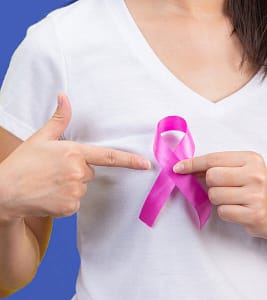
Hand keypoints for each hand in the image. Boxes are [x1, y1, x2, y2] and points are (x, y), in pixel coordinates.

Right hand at [0, 94, 149, 220]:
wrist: (5, 191)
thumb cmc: (23, 163)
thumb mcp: (41, 138)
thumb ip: (59, 119)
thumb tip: (64, 96)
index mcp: (74, 153)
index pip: (109, 157)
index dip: (130, 160)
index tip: (146, 164)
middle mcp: (78, 173)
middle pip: (90, 172)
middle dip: (78, 170)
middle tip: (55, 170)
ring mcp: (75, 192)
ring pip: (82, 187)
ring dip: (71, 185)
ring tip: (50, 182)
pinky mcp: (70, 208)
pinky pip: (75, 202)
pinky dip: (66, 199)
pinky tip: (50, 194)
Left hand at [173, 151, 266, 237]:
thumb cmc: (255, 188)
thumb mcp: (241, 170)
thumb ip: (217, 167)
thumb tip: (186, 167)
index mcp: (250, 159)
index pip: (212, 159)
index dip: (192, 164)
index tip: (178, 167)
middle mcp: (255, 175)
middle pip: (211, 177)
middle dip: (211, 184)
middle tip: (224, 187)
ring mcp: (256, 195)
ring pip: (214, 195)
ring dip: (218, 199)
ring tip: (234, 199)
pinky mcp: (254, 215)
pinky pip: (223, 211)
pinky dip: (226, 212)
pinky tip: (239, 210)